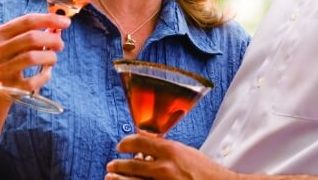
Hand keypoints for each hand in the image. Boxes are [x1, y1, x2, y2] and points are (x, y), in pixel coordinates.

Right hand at [0, 13, 70, 98]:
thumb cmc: (8, 61)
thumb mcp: (13, 43)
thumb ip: (34, 33)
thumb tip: (59, 26)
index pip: (27, 21)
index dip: (50, 19)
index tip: (66, 22)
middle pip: (31, 38)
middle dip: (52, 39)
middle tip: (60, 44)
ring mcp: (0, 71)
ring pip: (32, 57)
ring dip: (50, 57)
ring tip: (53, 59)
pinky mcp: (7, 89)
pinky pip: (34, 80)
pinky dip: (45, 76)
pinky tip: (46, 73)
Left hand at [106, 134, 238, 179]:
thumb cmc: (207, 172)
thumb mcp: (187, 154)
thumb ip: (168, 151)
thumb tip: (150, 149)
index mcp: (171, 151)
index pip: (139, 142)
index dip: (126, 143)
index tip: (121, 146)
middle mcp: (164, 168)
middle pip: (131, 165)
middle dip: (117, 165)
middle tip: (111, 165)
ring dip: (118, 179)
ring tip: (110, 178)